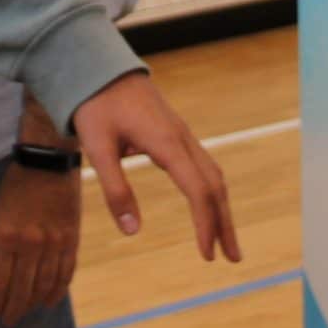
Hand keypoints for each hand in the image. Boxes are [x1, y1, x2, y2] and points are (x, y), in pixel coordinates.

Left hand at [0, 161, 81, 326]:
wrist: (47, 162)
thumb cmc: (14, 190)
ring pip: (44, 284)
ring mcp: (53, 242)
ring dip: (34, 303)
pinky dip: (57, 290)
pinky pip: (65, 272)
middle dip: (14, 309)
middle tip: (9, 321)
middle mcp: (29, 243)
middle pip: (22, 288)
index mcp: (5, 236)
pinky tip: (50, 301)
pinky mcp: (71, 238)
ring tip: (27, 312)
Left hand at [69, 72, 239, 261]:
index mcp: (167, 143)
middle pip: (215, 186)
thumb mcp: (97, 149)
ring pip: (213, 175)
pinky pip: (204, 166)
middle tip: (232, 259)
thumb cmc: (96, 106)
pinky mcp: (176, 133)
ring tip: (224, 240)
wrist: (100, 67)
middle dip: (224, 223)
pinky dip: (211, 191)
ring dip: (222, 208)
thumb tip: (133, 231)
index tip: (206, 255)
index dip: (205, 224)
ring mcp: (182, 135)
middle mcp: (182, 139)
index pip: (198, 190)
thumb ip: (115, 189)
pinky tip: (208, 206)